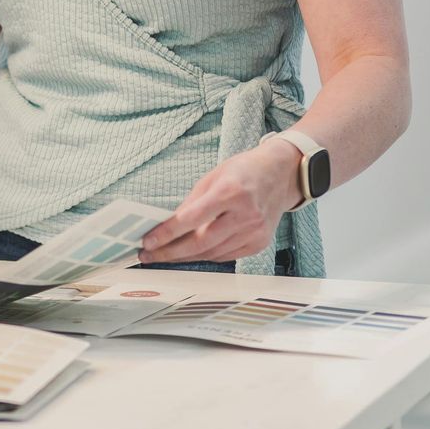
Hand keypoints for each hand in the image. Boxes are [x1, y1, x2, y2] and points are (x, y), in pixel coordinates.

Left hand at [140, 138, 301, 264]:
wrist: (282, 175)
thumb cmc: (244, 171)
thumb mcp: (213, 177)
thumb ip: (191, 202)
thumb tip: (168, 224)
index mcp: (230, 192)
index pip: (191, 219)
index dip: (167, 233)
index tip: (147, 242)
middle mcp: (246, 215)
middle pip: (200, 242)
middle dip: (170, 252)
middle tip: (147, 255)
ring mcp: (255, 232)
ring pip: (211, 253)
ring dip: (184, 257)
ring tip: (163, 255)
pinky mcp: (260, 244)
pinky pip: (225, 256)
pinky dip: (205, 256)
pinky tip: (189, 254)